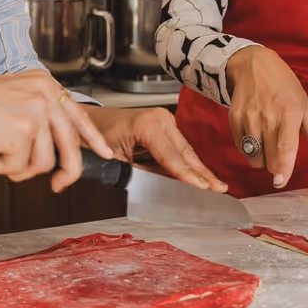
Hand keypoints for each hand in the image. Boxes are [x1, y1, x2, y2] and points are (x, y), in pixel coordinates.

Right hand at [0, 72, 114, 191]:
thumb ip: (37, 118)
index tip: (105, 153)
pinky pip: (18, 168)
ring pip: (42, 163)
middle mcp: (45, 95)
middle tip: (59, 186)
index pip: (77, 115)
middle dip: (67, 172)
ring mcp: (35, 113)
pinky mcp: (21, 132)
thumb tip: (56, 151)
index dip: (92, 139)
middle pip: (69, 147)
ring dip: (16, 166)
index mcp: (44, 84)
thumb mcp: (12, 100)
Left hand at [84, 106, 227, 192]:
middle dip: (202, 173)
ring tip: (217, 185)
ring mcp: (164, 119)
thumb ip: (144, 172)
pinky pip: (180, 146)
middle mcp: (160, 119)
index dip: (189, 175)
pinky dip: (190, 161)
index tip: (204, 188)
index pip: (173, 157)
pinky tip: (202, 174)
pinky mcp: (164, 123)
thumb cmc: (97, 137)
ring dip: (200, 168)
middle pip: (185, 152)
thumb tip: (168, 185)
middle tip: (219, 189)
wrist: (88, 121)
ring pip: (186, 150)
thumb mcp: (118, 160)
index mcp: (147, 125)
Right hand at [224, 46, 307, 188]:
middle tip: (280, 158)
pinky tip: (255, 138)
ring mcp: (248, 117)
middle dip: (275, 165)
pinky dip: (248, 149)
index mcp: (289, 113)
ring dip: (261, 159)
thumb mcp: (305, 105)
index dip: (283, 168)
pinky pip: (241, 146)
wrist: (252, 64)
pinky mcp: (234, 117)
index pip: (285, 147)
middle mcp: (267, 116)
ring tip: (267, 146)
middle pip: (268, 156)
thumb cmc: (284, 85)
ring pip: (253, 155)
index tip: (280, 182)